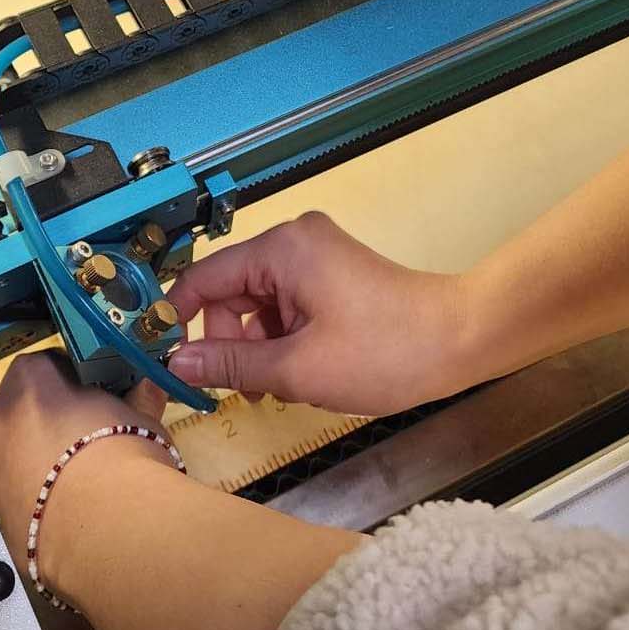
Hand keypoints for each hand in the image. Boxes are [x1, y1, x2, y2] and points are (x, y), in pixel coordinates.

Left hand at [0, 352, 173, 604]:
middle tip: (89, 439)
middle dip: (53, 419)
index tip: (98, 400)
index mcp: (30, 377)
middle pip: (25, 407)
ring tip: (79, 479)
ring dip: (39, 455)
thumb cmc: (122, 457)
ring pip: (15, 448)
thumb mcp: (141, 419)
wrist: (103, 531)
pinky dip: (32, 489)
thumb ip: (139, 397)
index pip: (52, 365)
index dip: (78, 383)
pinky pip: (12, 486)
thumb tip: (148, 385)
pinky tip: (65, 505)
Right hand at [167, 211, 472, 414]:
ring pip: (257, 304)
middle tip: (244, 388)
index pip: (203, 278)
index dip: (178, 320)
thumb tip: (177, 362)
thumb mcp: (297, 368)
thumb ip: (230, 364)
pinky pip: (286, 305)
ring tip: (280, 387)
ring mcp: (316, 256)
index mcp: (281, 249)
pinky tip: (299, 373)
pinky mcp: (333, 274)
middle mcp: (294, 241)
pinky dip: (283, 339)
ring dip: (258, 347)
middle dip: (228, 342)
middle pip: (230, 292)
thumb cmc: (384, 352)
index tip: (166, 361)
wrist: (461, 341)